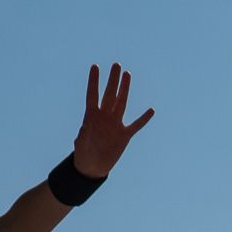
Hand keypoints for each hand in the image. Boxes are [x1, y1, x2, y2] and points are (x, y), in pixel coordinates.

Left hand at [72, 63, 154, 177]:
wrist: (92, 167)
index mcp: (92, 117)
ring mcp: (115, 125)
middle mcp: (105, 117)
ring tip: (128, 74)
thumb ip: (84, 132)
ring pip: (121, 103)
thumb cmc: (83, 154)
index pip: (93, 95)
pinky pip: (136, 126)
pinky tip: (151, 110)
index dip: (93, 81)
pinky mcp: (124, 136)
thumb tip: (87, 126)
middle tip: (116, 65)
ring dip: (125, 89)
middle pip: (110, 94)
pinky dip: (143, 119)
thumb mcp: (81, 142)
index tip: (95, 66)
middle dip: (113, 80)